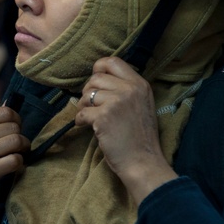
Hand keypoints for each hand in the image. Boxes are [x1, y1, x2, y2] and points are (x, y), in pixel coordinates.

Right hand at [0, 106, 27, 223]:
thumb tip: (9, 106)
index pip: (7, 112)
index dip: (16, 121)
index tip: (12, 132)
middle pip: (14, 127)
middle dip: (20, 137)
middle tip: (16, 147)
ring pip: (17, 141)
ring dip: (23, 149)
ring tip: (17, 154)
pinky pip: (16, 160)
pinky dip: (19, 163)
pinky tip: (13, 166)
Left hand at [76, 56, 177, 205]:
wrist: (143, 162)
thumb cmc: (140, 137)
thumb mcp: (142, 105)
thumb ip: (126, 90)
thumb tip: (98, 80)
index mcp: (140, 84)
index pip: (113, 62)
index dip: (99, 69)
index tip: (96, 83)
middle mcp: (129, 89)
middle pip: (96, 78)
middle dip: (89, 91)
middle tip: (91, 106)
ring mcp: (116, 102)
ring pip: (87, 94)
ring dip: (83, 106)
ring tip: (90, 117)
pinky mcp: (103, 116)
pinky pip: (81, 112)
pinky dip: (80, 120)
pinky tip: (86, 127)